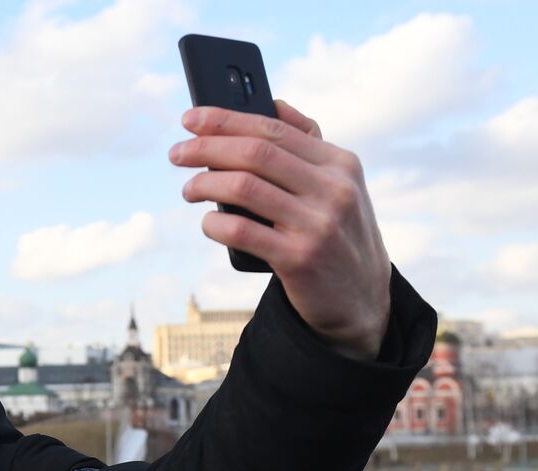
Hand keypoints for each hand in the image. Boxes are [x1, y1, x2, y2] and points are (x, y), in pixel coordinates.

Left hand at [170, 100, 390, 359]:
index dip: (226, 120)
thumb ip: (309, 146)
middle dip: (206, 149)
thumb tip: (273, 104)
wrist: (361, 300)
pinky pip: (241, 231)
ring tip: (188, 190)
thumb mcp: (339, 186)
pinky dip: (214, 223)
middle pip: (255, 154)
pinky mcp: (299, 259)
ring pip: (244, 188)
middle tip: (177, 154)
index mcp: (340, 163)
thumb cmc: (337, 235)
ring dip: (204, 184)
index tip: (190, 119)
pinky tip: (207, 222)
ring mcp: (318, 224)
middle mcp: (333, 189)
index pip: (273, 130)